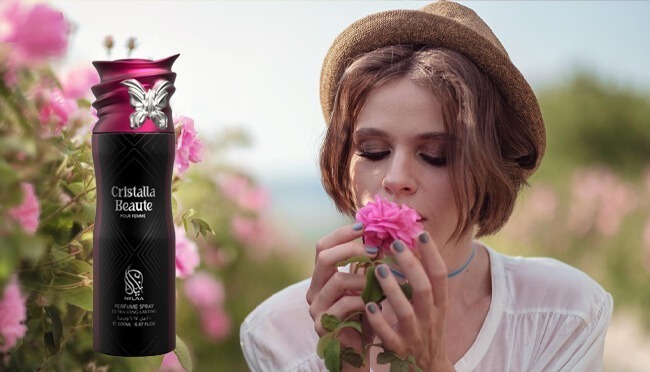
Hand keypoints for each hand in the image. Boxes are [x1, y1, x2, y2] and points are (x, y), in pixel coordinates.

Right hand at [306, 223, 374, 354]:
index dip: (341, 234)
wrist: (359, 352)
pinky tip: (375, 303)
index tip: (364, 227)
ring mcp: (316, 308)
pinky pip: (342, 306)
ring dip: (363, 278)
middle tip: (376, 251)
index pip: (322, 246)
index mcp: (321, 277)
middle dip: (352, 250)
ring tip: (380, 281)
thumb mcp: (365, 286)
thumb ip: (366, 265)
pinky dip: (362, 301)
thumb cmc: (364, 316)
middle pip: (324, 258)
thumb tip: (382, 236)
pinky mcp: (322, 325)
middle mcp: (314, 290)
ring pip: (336, 281)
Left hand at [364, 231, 454, 370]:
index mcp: (439, 303)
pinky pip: (389, 335)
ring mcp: (415, 334)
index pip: (440, 275)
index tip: (420, 233)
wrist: (429, 368)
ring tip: (378, 269)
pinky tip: (369, 305)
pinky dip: (379, 321)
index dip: (432, 254)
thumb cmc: (426, 328)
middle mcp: (430, 317)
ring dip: (392, 289)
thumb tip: (413, 243)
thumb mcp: (432, 305)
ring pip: (405, 311)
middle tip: (395, 243)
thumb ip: (423, 280)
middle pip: (424, 288)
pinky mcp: (400, 350)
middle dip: (410, 265)